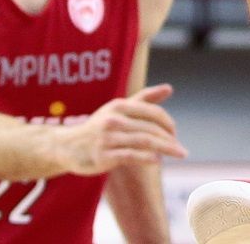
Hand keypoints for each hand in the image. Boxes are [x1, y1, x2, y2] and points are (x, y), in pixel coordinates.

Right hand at [60, 85, 186, 174]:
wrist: (68, 146)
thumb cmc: (99, 126)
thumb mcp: (119, 109)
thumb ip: (144, 98)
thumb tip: (170, 88)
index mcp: (119, 106)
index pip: (152, 111)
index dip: (167, 123)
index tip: (175, 134)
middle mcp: (113, 119)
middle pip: (150, 129)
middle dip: (170, 139)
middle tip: (182, 150)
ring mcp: (107, 138)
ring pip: (144, 142)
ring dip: (165, 149)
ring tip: (178, 154)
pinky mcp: (103, 156)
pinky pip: (131, 156)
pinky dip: (147, 157)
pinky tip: (157, 160)